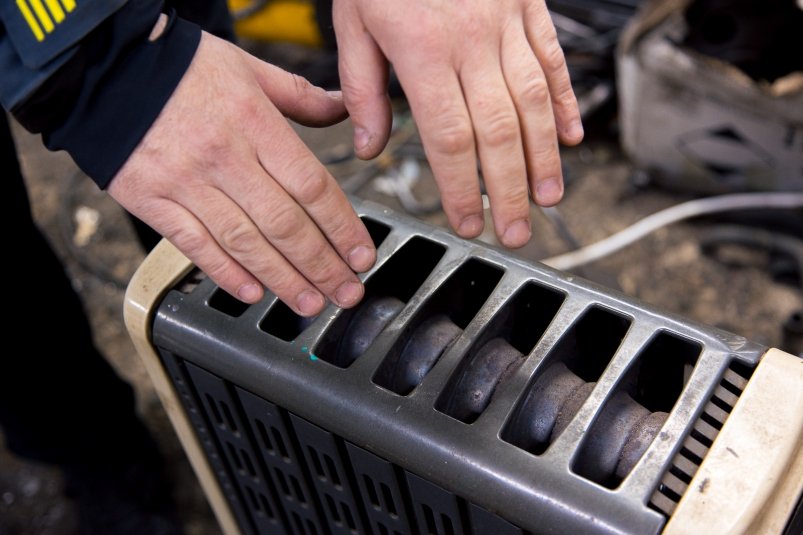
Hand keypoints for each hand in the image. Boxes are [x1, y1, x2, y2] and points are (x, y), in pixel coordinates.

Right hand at [109, 32, 375, 316]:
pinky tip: (253, 293)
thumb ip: (299, 96)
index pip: (311, 186)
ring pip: (245, 243)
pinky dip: (226, 273)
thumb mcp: (247, 67)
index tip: (361, 254)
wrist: (102, 67)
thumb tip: (341, 108)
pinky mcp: (152, 201)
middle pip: (285, 224)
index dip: (342, 227)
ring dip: (283, 280)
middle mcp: (223, 156)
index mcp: (254, 122)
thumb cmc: (180, 67)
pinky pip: (195, 246)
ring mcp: (186, 183)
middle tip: (346, 292)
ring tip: (310, 304)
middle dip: (322, 266)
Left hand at [333, 0, 582, 247]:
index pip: (449, 139)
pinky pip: (553, 60)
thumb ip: (362, 87)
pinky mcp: (530, 6)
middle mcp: (473, 41)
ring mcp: (508, 23)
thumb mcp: (353, 19)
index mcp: (423, 51)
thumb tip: (370, 144)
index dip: (462, 189)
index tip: (467, 222)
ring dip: (544, 157)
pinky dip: (565, 102)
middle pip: (499, 132)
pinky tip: (570, 136)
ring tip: (549, 198)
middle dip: (509, 190)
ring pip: (535, 103)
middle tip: (514, 231)